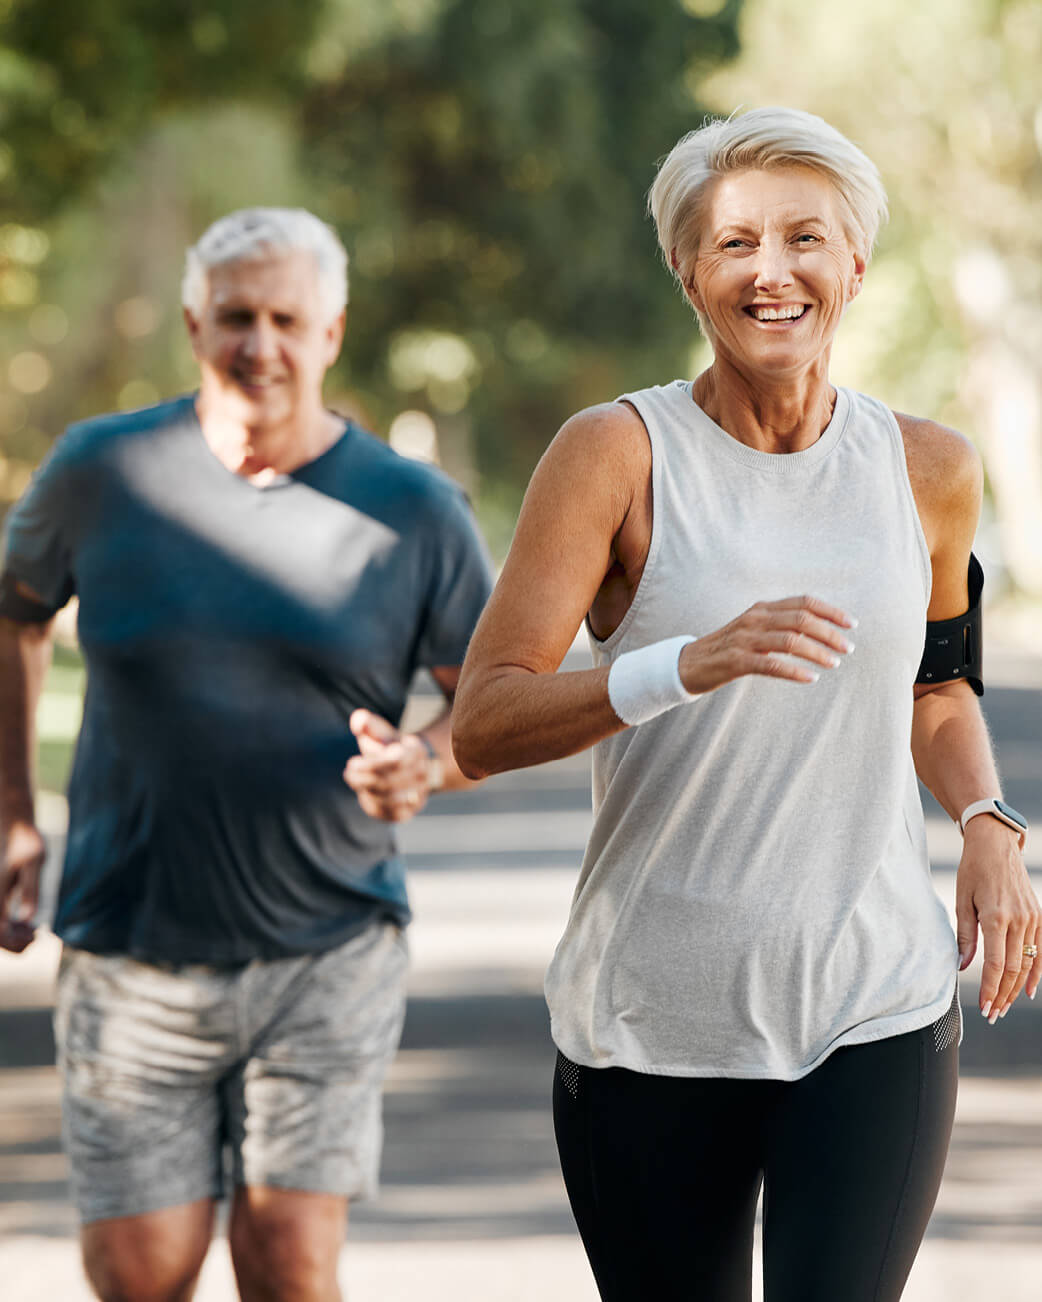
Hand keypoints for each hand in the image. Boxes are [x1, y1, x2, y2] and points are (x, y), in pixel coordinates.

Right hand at [0, 819, 44, 953]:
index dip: (14, 943)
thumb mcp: (34, 861)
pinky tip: (25, 923)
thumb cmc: (24, 839)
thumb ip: (30, 890)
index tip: (35, 935)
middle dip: (13, 943)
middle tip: (35, 934)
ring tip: (31, 930)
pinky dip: (7, 928)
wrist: (11, 822)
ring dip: (10, 937)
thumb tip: (26, 918)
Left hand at [343, 710, 434, 823]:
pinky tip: (365, 794)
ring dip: (368, 791)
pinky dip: (375, 805)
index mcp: (416, 752)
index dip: (371, 766)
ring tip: (355, 780)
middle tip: (349, 772)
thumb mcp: (381, 732)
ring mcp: (418, 794)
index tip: (352, 763)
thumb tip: (358, 720)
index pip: (395, 763)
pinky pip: (391, 813)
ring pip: (390, 799)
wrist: (409, 768)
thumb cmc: (389, 747)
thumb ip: (368, 724)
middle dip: (364, 779)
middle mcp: (422, 774)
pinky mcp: (409, 811)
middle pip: (390, 782)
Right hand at [678, 595, 855, 693]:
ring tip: (834, 663)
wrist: (688, 664)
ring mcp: (745, 639)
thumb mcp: (754, 629)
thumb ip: (780, 625)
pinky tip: (810, 678)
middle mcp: (755, 619)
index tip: (852, 624)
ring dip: (817, 652)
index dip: (830, 611)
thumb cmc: (727, 648)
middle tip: (848, 648)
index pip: (804, 602)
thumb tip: (818, 630)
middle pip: (802, 620)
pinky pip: (772, 665)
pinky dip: (795, 672)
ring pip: (790, 641)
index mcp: (762, 608)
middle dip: (829, 633)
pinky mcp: (737, 661)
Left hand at [956, 816, 1041, 1021]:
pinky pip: (1041, 951)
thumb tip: (962, 965)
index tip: (984, 1007)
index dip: (990, 989)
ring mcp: (1032, 919)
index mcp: (995, 917)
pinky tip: (1028, 990)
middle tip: (993, 1014)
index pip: (995, 964)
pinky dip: (1036, 973)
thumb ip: (964, 935)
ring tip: (1004, 1006)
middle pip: (1013, 970)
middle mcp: (1017, 920)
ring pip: (1027, 964)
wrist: (996, 844)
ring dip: (1015, 988)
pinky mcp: (1039, 916)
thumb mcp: (961, 900)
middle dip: (1002, 995)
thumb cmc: (973, 870)